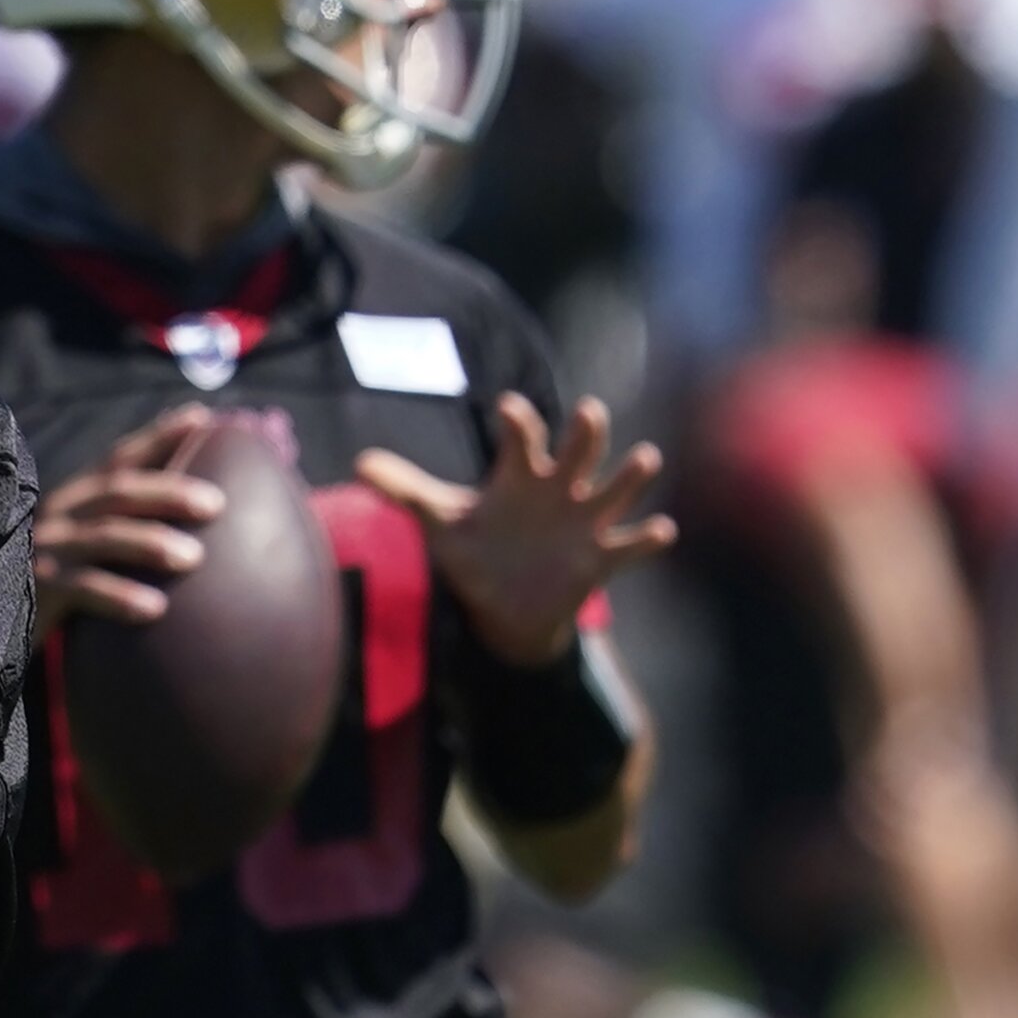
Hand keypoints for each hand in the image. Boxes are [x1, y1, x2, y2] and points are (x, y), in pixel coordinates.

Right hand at [34, 404, 225, 634]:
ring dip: (150, 543)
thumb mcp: (90, 546)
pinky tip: (156, 608)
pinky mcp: (38, 591)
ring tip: (194, 558)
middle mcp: (60, 515)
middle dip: (169, 492)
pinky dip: (120, 596)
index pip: (121, 458)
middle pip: (118, 492)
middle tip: (216, 504)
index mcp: (76, 498)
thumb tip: (200, 517)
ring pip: (104, 536)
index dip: (159, 436)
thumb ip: (128, 526)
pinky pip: (83, 589)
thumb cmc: (63, 585)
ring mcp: (47, 550)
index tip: (202, 419)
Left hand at [357, 393, 674, 666]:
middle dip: (588, 431)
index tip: (506, 407)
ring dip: (632, 475)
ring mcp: (584, 522)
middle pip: (581, 450)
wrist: (502, 609)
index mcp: (521, 475)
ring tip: (644, 459)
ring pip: (616, 490)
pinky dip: (646, 539)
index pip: (524, 438)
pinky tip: (660, 530)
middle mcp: (559, 490)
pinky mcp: (599, 559)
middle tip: (589, 411)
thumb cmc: (475, 552)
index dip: (519, 421)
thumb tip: (357, 465)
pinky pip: (630, 546)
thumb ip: (403, 491)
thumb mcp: (439, 522)